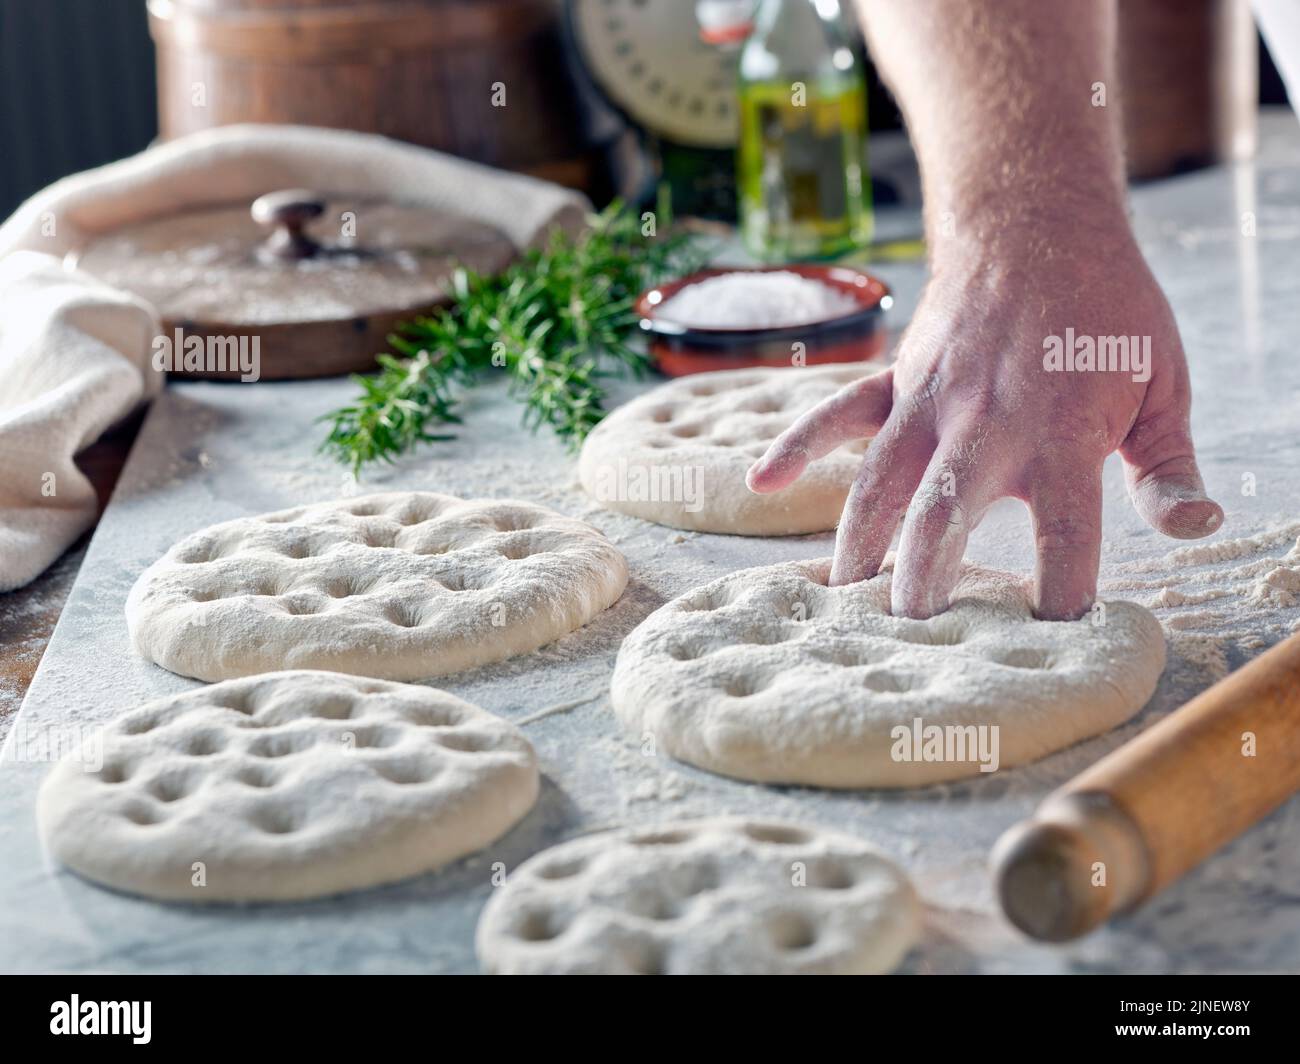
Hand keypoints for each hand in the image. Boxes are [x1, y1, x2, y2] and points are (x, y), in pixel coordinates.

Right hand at [746, 235, 1222, 620]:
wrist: (1038, 222)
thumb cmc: (1109, 312)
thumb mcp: (1165, 387)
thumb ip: (1169, 468)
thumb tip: (1196, 528)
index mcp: (1064, 433)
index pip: (1067, 533)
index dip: (1065, 593)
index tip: (1057, 638)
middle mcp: (987, 421)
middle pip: (944, 516)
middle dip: (924, 583)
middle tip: (912, 641)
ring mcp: (931, 398)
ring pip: (881, 481)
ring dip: (860, 545)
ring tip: (846, 607)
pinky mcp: (896, 380)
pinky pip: (837, 412)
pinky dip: (797, 443)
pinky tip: (762, 481)